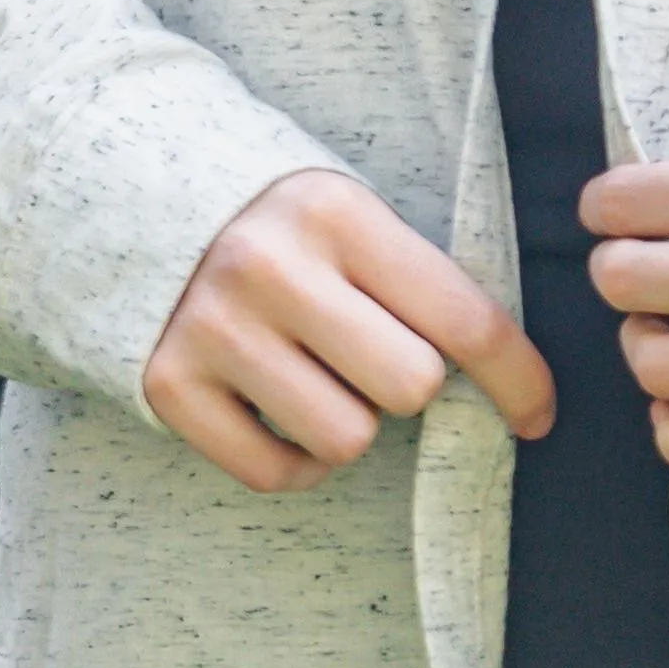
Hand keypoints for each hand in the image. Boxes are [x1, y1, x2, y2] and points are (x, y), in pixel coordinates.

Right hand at [143, 165, 556, 489]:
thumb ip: (418, 281)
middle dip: (408, 385)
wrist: (132, 195)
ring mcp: (212, 326)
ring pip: (346, 439)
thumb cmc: (279, 224)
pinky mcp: (169, 383)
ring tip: (316, 373)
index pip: (463, 319)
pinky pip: (275, 473)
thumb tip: (517, 385)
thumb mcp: (348, 216)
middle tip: (373, 357)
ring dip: (347, 421)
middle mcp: (269, 265)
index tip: (536, 413)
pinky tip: (276, 407)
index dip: (519, 380)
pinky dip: (292, 460)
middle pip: (410, 387)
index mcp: (334, 212)